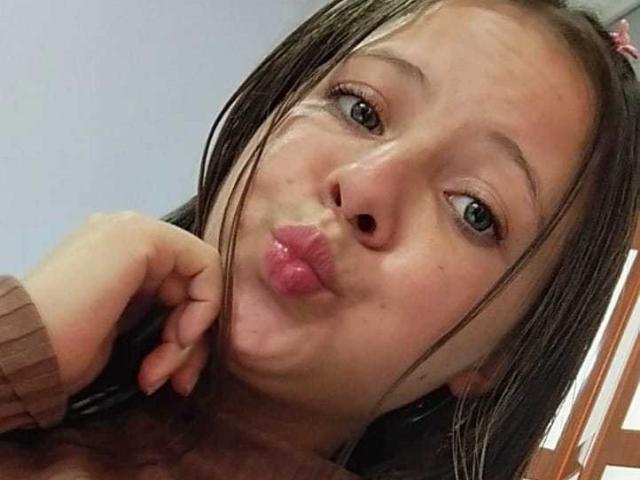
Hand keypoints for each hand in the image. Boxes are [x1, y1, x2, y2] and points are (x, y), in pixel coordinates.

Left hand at [22, 211, 220, 396]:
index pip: (205, 263)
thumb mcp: (127, 251)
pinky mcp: (128, 319)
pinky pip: (167, 333)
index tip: (184, 335)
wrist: (19, 356)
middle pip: (197, 296)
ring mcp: (135, 289)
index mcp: (142, 233)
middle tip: (173, 373)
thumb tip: (204, 277)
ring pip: (185, 319)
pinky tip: (150, 378)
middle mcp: (142, 256)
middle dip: (189, 338)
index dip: (206, 302)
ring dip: (178, 355)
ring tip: (154, 381)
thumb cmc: (75, 304)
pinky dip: (166, 358)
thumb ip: (176, 248)